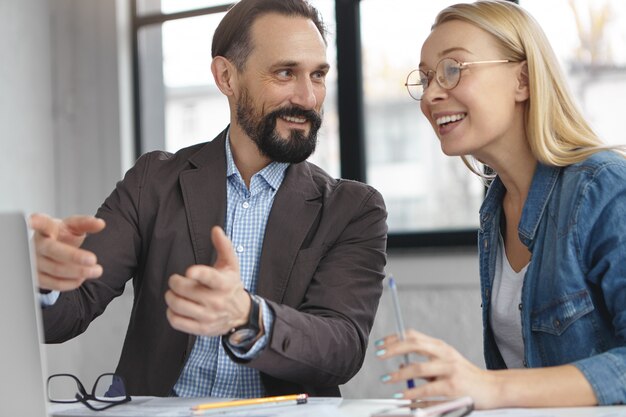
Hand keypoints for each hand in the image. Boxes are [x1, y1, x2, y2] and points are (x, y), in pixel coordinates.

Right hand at [29, 213, 104, 291]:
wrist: (53, 249)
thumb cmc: (61, 236)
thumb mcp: (74, 226)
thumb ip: (87, 223)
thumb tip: (100, 223)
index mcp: (46, 228)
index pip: (41, 223)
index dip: (36, 222)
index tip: (33, 221)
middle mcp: (37, 244)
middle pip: (52, 250)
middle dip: (74, 256)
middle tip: (93, 260)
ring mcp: (35, 261)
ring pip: (55, 270)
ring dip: (79, 272)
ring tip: (95, 270)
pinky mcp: (37, 277)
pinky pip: (55, 284)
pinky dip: (72, 282)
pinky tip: (82, 277)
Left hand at [165, 226, 250, 335]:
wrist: (241, 314)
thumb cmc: (231, 285)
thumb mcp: (231, 265)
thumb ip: (223, 246)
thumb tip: (216, 229)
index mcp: (224, 284)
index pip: (211, 279)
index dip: (199, 274)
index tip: (189, 271)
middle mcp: (217, 301)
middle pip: (186, 291)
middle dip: (175, 282)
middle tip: (175, 280)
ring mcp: (209, 317)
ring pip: (179, 306)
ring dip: (170, 297)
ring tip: (173, 292)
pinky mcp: (201, 329)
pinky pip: (177, 321)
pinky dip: (171, 313)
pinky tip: (175, 307)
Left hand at [376, 329, 498, 408]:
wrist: (494, 388)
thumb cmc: (466, 376)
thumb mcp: (445, 363)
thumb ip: (425, 361)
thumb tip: (401, 363)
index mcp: (441, 346)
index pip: (413, 335)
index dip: (394, 338)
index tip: (380, 344)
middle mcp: (445, 354)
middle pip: (414, 345)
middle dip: (393, 349)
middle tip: (379, 355)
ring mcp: (450, 370)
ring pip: (419, 369)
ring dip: (400, 375)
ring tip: (388, 380)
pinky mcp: (454, 388)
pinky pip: (428, 391)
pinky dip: (413, 395)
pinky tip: (404, 398)